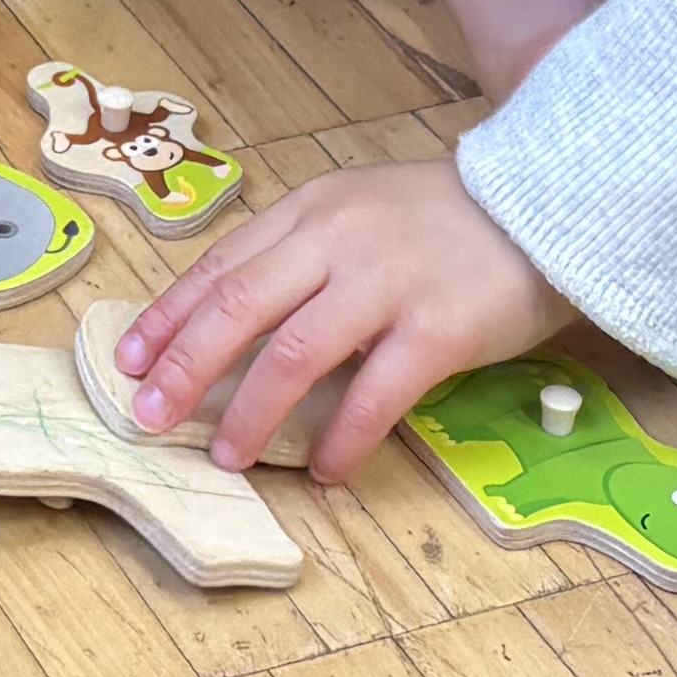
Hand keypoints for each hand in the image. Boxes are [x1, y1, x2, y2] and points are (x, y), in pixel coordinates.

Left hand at [109, 157, 564, 478]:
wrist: (548, 206)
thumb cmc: (445, 221)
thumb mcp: (359, 211)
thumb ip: (301, 255)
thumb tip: (227, 325)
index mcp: (311, 210)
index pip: (221, 266)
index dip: (168, 318)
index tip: (128, 361)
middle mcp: (339, 240)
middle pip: (239, 308)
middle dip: (186, 366)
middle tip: (150, 415)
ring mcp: (388, 283)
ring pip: (294, 354)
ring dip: (251, 412)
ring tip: (227, 455)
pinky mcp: (439, 329)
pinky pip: (375, 395)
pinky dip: (342, 438)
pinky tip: (324, 469)